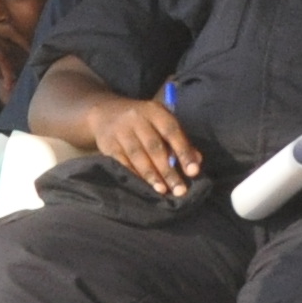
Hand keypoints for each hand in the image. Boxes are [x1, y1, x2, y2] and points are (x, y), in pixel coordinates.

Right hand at [89, 95, 207, 199]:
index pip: (172, 131)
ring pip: (138, 156)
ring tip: (163, 190)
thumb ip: (179, 139)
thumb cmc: (142, 120)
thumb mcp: (160, 121)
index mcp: (155, 111)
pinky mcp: (108, 144)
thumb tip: (197, 161)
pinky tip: (144, 187)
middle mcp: (137, 119)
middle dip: (168, 171)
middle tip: (180, 190)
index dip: (184, 151)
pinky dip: (135, 175)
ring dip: (152, 175)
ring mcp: (121, 131)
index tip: (194, 171)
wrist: (104, 112)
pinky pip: (123, 163)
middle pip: (154, 147)